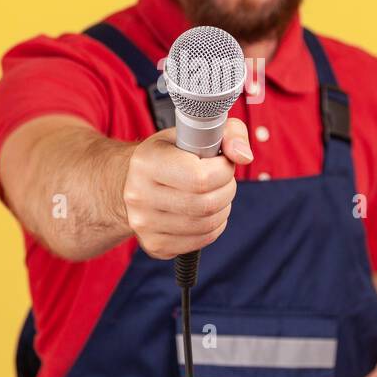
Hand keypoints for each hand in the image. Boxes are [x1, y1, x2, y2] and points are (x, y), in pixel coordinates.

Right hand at [121, 117, 253, 259]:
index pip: (201, 178)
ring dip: (223, 209)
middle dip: (227, 190)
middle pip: (206, 205)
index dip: (224, 170)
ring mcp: (144, 224)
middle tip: (223, 179)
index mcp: (146, 162)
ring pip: (207, 225)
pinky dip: (214, 227)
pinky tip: (206, 212)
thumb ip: (228, 132)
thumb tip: (244, 156)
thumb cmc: (170, 153)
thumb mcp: (194, 131)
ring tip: (215, 193)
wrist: (133, 181)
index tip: (222, 162)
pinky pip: (201, 241)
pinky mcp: (154, 244)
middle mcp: (138, 195)